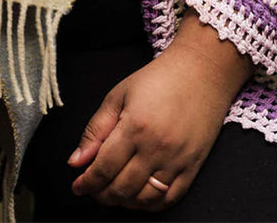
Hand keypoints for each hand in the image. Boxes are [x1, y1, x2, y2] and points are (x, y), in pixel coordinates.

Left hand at [68, 13, 251, 211]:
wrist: (201, 71)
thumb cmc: (157, 79)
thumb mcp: (119, 95)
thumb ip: (96, 129)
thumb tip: (76, 161)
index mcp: (135, 127)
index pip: (104, 168)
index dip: (87, 182)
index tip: (77, 186)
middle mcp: (157, 148)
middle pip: (122, 188)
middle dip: (101, 194)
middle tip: (93, 188)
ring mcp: (177, 161)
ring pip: (144, 199)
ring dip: (123, 201)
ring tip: (113, 191)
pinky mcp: (193, 167)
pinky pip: (169, 199)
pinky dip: (150, 205)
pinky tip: (138, 196)